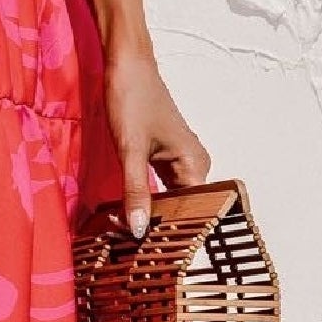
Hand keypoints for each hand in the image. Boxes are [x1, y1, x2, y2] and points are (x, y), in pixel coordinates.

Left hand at [102, 43, 210, 239]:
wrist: (126, 61)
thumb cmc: (132, 97)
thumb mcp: (130, 148)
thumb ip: (135, 191)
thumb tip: (137, 231)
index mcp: (196, 165)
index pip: (194, 213)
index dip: (176, 235)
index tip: (159, 260)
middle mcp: (193, 164)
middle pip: (181, 208)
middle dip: (160, 228)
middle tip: (137, 255)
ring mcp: (178, 159)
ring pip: (167, 198)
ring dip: (151, 214)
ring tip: (130, 239)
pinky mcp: (161, 154)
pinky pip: (158, 185)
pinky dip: (144, 198)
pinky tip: (128, 212)